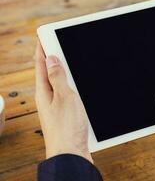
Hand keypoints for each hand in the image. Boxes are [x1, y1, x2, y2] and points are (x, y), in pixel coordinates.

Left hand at [35, 42, 92, 162]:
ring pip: (59, 84)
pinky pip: (67, 95)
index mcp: (44, 92)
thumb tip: (50, 58)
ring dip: (63, 72)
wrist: (71, 154)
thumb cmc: (67, 127)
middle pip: (49, 73)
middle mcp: (48, 99)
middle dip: (53, 58)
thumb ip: (58, 77)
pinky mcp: (66, 115)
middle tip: (58, 45)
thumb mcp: (64, 97)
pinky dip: (71, 86)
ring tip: (69, 61)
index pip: (41, 65)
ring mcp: (57, 107)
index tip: (45, 36)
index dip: (43, 49)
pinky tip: (79, 87)